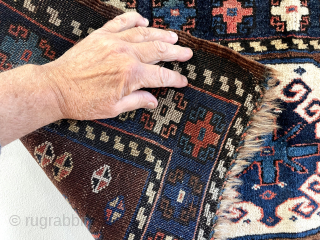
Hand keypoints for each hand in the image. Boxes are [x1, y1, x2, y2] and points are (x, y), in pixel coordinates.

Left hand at [43, 12, 192, 119]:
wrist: (56, 88)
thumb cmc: (83, 101)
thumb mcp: (114, 108)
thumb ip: (137, 101)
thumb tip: (153, 101)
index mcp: (131, 75)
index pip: (161, 75)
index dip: (175, 78)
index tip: (183, 81)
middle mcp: (125, 55)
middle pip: (158, 50)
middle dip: (176, 52)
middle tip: (187, 53)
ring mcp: (113, 42)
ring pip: (144, 34)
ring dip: (161, 35)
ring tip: (174, 37)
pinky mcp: (101, 36)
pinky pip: (121, 22)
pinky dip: (133, 19)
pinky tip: (143, 21)